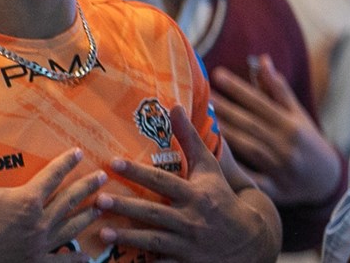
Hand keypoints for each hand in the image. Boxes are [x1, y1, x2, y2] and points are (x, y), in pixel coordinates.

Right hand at [0, 113, 107, 261]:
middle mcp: (38, 222)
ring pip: (70, 228)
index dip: (66, 163)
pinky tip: (87, 257)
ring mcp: (38, 246)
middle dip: (86, 187)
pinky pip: (61, 262)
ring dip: (86, 217)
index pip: (52, 175)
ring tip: (100, 208)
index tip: (78, 153)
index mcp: (25, 200)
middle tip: (102, 177)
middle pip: (68, 200)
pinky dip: (75, 259)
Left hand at [100, 106, 278, 261]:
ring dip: (129, 237)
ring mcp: (189, 245)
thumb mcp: (209, 168)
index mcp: (195, 195)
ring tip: (101, 232)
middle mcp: (192, 219)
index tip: (114, 162)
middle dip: (127, 207)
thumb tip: (174, 105)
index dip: (139, 172)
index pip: (163, 182)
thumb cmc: (221, 197)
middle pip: (155, 212)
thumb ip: (189, 139)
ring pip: (155, 240)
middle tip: (98, 200)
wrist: (252, 240)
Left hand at [209, 56, 341, 204]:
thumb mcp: (297, 115)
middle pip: (250, 124)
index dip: (238, 89)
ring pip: (248, 148)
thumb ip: (277, 89)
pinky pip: (251, 179)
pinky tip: (212, 156)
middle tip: (199, 94)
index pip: (261, 103)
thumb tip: (261, 59)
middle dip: (224, 109)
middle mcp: (286, 145)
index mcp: (291, 126)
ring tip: (199, 119)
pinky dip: (234, 169)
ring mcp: (281, 168)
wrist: (328, 181)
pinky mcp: (275, 190)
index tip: (216, 74)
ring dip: (224, 133)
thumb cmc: (306, 141)